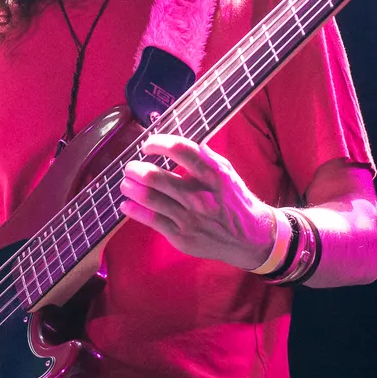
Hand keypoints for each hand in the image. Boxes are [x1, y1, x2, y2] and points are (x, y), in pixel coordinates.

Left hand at [118, 134, 275, 269]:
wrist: (250, 236)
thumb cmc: (233, 198)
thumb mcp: (225, 171)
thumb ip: (202, 155)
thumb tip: (174, 140)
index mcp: (212, 174)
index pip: (179, 149)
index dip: (157, 143)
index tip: (147, 145)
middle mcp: (200, 195)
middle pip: (155, 176)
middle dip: (135, 169)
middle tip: (130, 168)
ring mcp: (189, 217)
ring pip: (149, 198)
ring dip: (130, 187)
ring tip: (126, 183)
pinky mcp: (182, 236)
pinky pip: (150, 220)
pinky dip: (133, 209)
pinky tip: (127, 204)